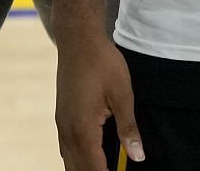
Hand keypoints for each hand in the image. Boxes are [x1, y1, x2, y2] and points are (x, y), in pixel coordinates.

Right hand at [55, 29, 141, 169]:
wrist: (78, 40)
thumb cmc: (103, 63)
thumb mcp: (122, 94)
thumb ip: (128, 128)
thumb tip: (138, 157)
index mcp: (83, 129)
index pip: (94, 168)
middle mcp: (68, 131)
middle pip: (78, 169)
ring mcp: (62, 124)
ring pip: (69, 160)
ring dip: (85, 169)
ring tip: (104, 168)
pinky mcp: (61, 117)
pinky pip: (66, 148)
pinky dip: (77, 159)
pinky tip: (89, 158)